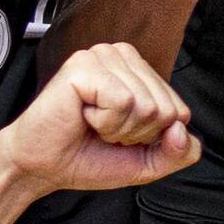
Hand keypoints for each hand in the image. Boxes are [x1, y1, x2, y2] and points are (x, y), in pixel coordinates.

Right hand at [0, 43, 196, 195]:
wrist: (42, 167)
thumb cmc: (89, 157)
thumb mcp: (147, 162)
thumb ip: (178, 152)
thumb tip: (181, 129)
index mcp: (140, 71)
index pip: (179, 110)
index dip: (152, 137)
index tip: (120, 136)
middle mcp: (123, 56)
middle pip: (164, 109)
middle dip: (135, 134)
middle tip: (103, 132)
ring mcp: (102, 56)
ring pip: (145, 105)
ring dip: (117, 129)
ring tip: (92, 123)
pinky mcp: (84, 65)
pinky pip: (121, 101)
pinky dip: (104, 121)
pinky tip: (83, 115)